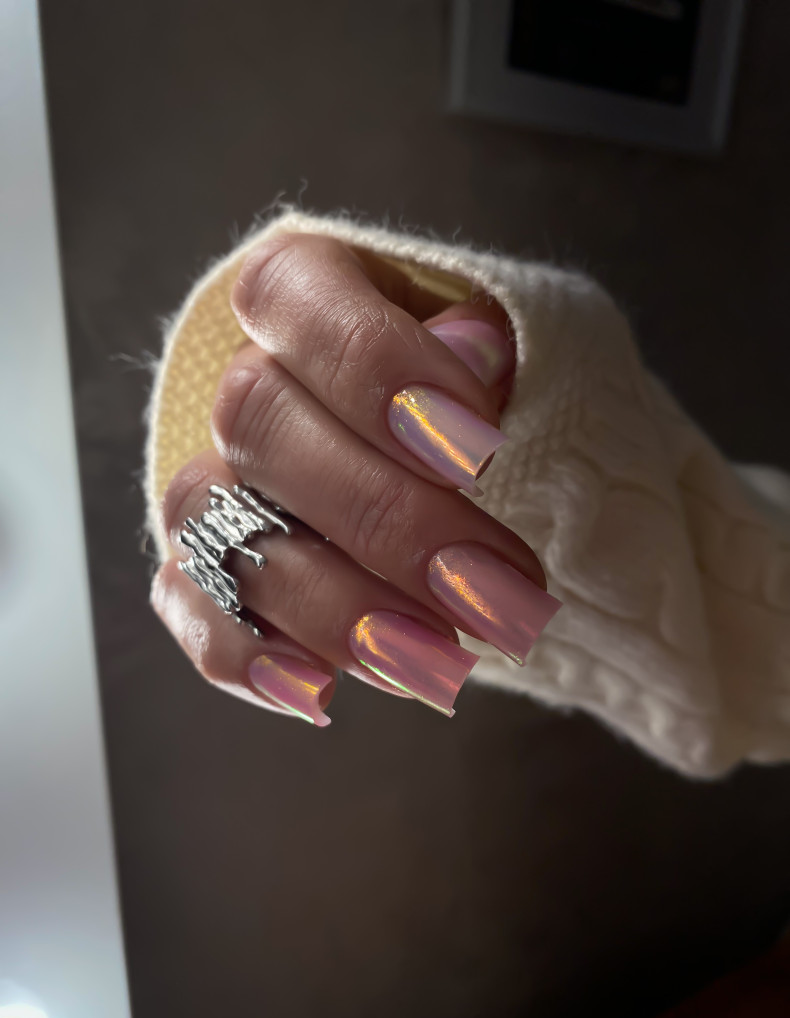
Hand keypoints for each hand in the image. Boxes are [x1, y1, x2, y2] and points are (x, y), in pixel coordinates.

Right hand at [151, 233, 560, 725]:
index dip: (372, 367)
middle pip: (259, 423)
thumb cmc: (505, 411)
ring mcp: (219, 480)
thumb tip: (476, 350)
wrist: (485, 486)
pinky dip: (246, 655)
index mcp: (312, 295)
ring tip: (441, 662)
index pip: (294, 293)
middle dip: (386, 519)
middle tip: (498, 590)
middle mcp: (250, 383)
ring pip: (222, 527)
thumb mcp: (532, 348)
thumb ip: (505, 342)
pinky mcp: (208, 569)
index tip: (479, 448)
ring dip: (331, 602)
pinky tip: (321, 693)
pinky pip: (190, 608)